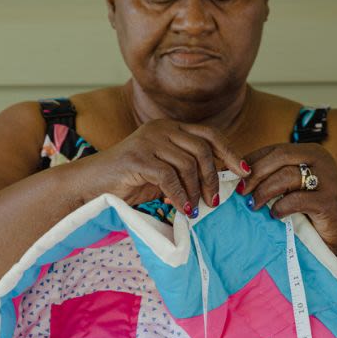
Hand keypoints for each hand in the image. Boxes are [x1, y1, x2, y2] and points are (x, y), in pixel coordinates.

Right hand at [83, 120, 246, 217]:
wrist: (91, 184)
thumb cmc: (130, 180)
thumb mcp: (165, 170)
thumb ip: (187, 168)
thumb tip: (220, 181)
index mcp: (171, 127)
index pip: (210, 135)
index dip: (230, 153)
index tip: (244, 172)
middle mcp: (162, 128)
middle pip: (202, 150)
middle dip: (212, 178)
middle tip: (214, 201)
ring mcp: (149, 141)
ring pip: (188, 165)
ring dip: (196, 191)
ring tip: (195, 208)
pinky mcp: (137, 158)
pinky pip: (169, 178)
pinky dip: (180, 197)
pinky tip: (183, 210)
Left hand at [239, 143, 336, 254]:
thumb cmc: (310, 208)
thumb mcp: (292, 186)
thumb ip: (273, 175)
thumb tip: (234, 172)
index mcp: (310, 151)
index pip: (275, 148)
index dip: (252, 161)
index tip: (234, 177)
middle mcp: (321, 159)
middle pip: (280, 157)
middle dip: (255, 174)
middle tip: (240, 191)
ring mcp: (328, 179)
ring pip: (286, 176)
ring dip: (263, 191)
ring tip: (253, 205)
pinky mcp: (329, 201)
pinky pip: (296, 200)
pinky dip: (280, 207)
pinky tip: (274, 215)